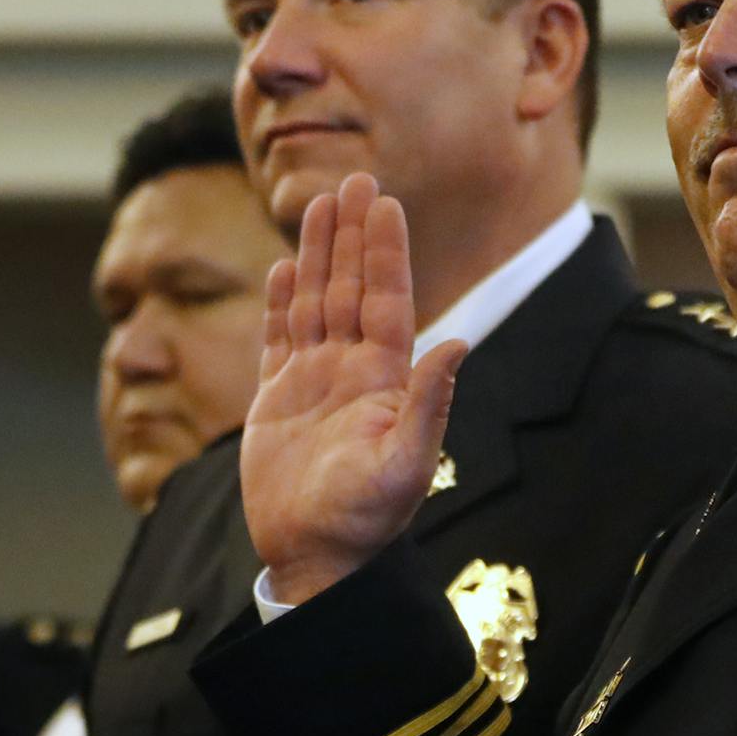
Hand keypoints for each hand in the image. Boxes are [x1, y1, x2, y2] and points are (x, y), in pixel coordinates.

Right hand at [241, 172, 466, 603]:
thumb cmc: (364, 519)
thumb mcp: (405, 464)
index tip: (384, 202)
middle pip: (351, 288)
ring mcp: (312, 384)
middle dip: (353, 235)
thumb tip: (460, 343)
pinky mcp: (276, 403)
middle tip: (357, 178)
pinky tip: (285, 270)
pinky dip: (280, 303)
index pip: (385, 299)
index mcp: (382, 380)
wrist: (315, 557)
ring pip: (315, 304)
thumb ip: (429, 403)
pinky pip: (278, 340)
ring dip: (318, 255)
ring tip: (319, 205)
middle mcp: (350, 373)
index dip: (384, 251)